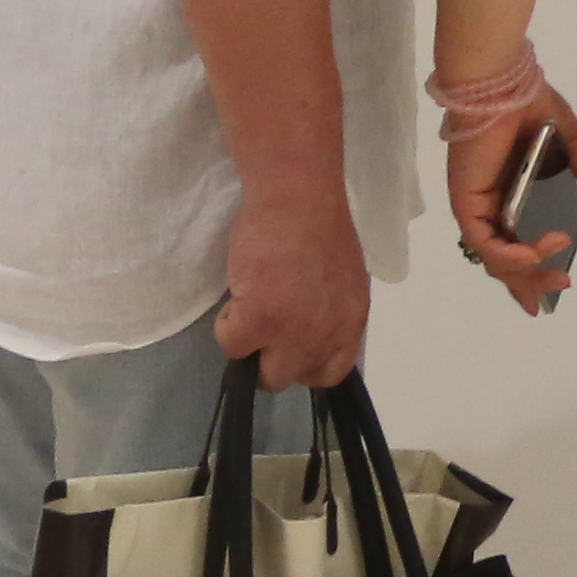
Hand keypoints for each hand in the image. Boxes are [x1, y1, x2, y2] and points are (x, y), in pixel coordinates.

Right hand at [216, 185, 369, 388]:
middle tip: (260, 329)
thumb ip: (329, 312)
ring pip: (259, 370)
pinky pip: (231, 343)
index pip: (332, 373)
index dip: (305, 365)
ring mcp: (293, 332)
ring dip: (247, 343)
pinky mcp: (259, 320)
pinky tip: (239, 292)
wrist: (298, 198)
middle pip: (289, 377)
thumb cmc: (318, 226)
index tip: (289, 349)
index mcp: (350, 322)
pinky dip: (227, 323)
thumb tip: (309, 330)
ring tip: (248, 307)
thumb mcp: (342, 281)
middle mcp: (325, 335)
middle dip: (270, 359)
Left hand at [449, 88, 576, 316]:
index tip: (549, 295)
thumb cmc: (526, 103)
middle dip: (529, 284)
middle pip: (502, 260)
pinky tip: (539, 254)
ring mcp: (476, 206)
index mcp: (507, 192)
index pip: (511, 244)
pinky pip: (486, 243)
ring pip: (494, 259)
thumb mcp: (568, 137)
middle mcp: (488, 205)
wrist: (498, 84)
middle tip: (560, 288)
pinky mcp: (468, 203)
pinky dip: (512, 254)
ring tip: (558, 274)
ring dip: (526, 273)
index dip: (527, 273)